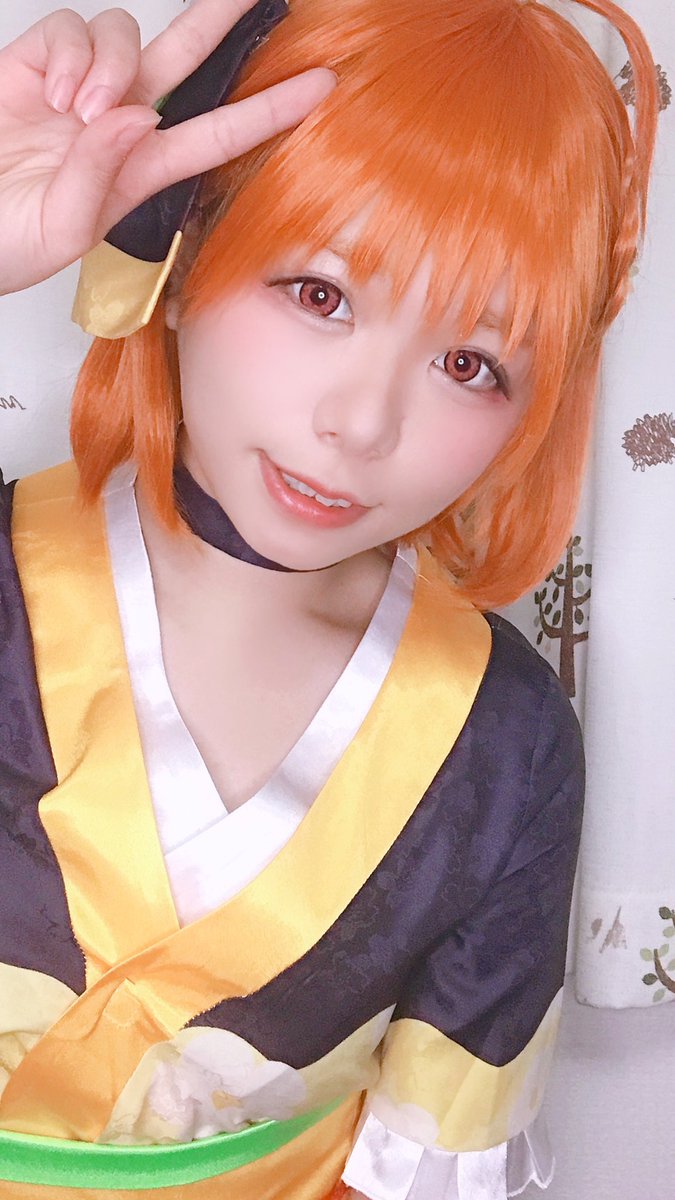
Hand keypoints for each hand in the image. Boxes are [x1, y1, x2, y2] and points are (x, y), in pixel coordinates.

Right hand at [0, 0, 335, 295]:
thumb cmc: (12, 241)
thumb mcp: (65, 228)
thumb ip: (101, 175)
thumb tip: (136, 114)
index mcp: (144, 169)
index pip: (220, 132)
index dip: (271, 109)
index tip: (321, 87)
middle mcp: (122, 123)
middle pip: (186, 57)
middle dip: (220, 19)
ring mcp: (82, 90)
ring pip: (125, 36)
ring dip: (110, 67)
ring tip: (78, 114)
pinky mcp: (40, 64)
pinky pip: (73, 29)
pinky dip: (69, 56)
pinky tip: (52, 95)